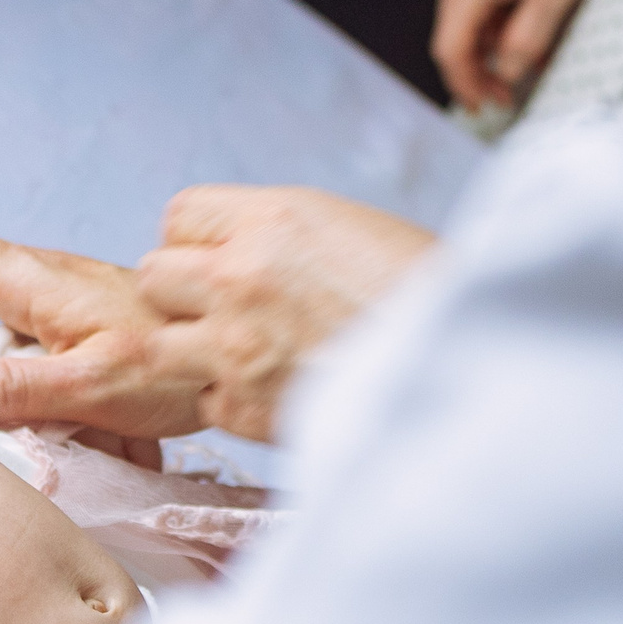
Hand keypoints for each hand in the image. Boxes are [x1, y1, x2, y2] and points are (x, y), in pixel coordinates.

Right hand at [0, 223, 208, 437]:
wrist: (241, 351)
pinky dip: (3, 366)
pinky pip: (24, 335)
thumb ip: (12, 390)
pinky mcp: (86, 324)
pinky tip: (19, 415)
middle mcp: (42, 281)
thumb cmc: (176, 366)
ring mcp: (65, 301)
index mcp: (32, 281)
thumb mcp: (89, 385)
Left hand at [137, 187, 432, 442]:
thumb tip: (230, 249)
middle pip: (154, 274)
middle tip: (224, 311)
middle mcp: (241, 275)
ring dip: (191, 351)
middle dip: (182, 293)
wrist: (469, 365)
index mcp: (272, 219)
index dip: (198, 241)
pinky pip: (204, 401)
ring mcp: (235, 345)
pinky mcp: (244, 407)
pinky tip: (275, 394)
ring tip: (238, 356)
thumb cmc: (424, 294)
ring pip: (157, 343)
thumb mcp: (348, 228)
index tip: (220, 259)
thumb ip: (277, 236)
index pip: (179, 216)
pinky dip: (232, 403)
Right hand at [431, 0, 612, 110]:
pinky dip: (499, 17)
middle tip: (511, 94)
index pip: (450, 50)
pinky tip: (529, 26)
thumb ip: (525, 44)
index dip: (465, 86)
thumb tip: (506, 73)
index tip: (486, 108)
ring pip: (470, 15)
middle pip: (456, 34)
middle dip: (482, 68)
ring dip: (494, 43)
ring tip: (533, 60)